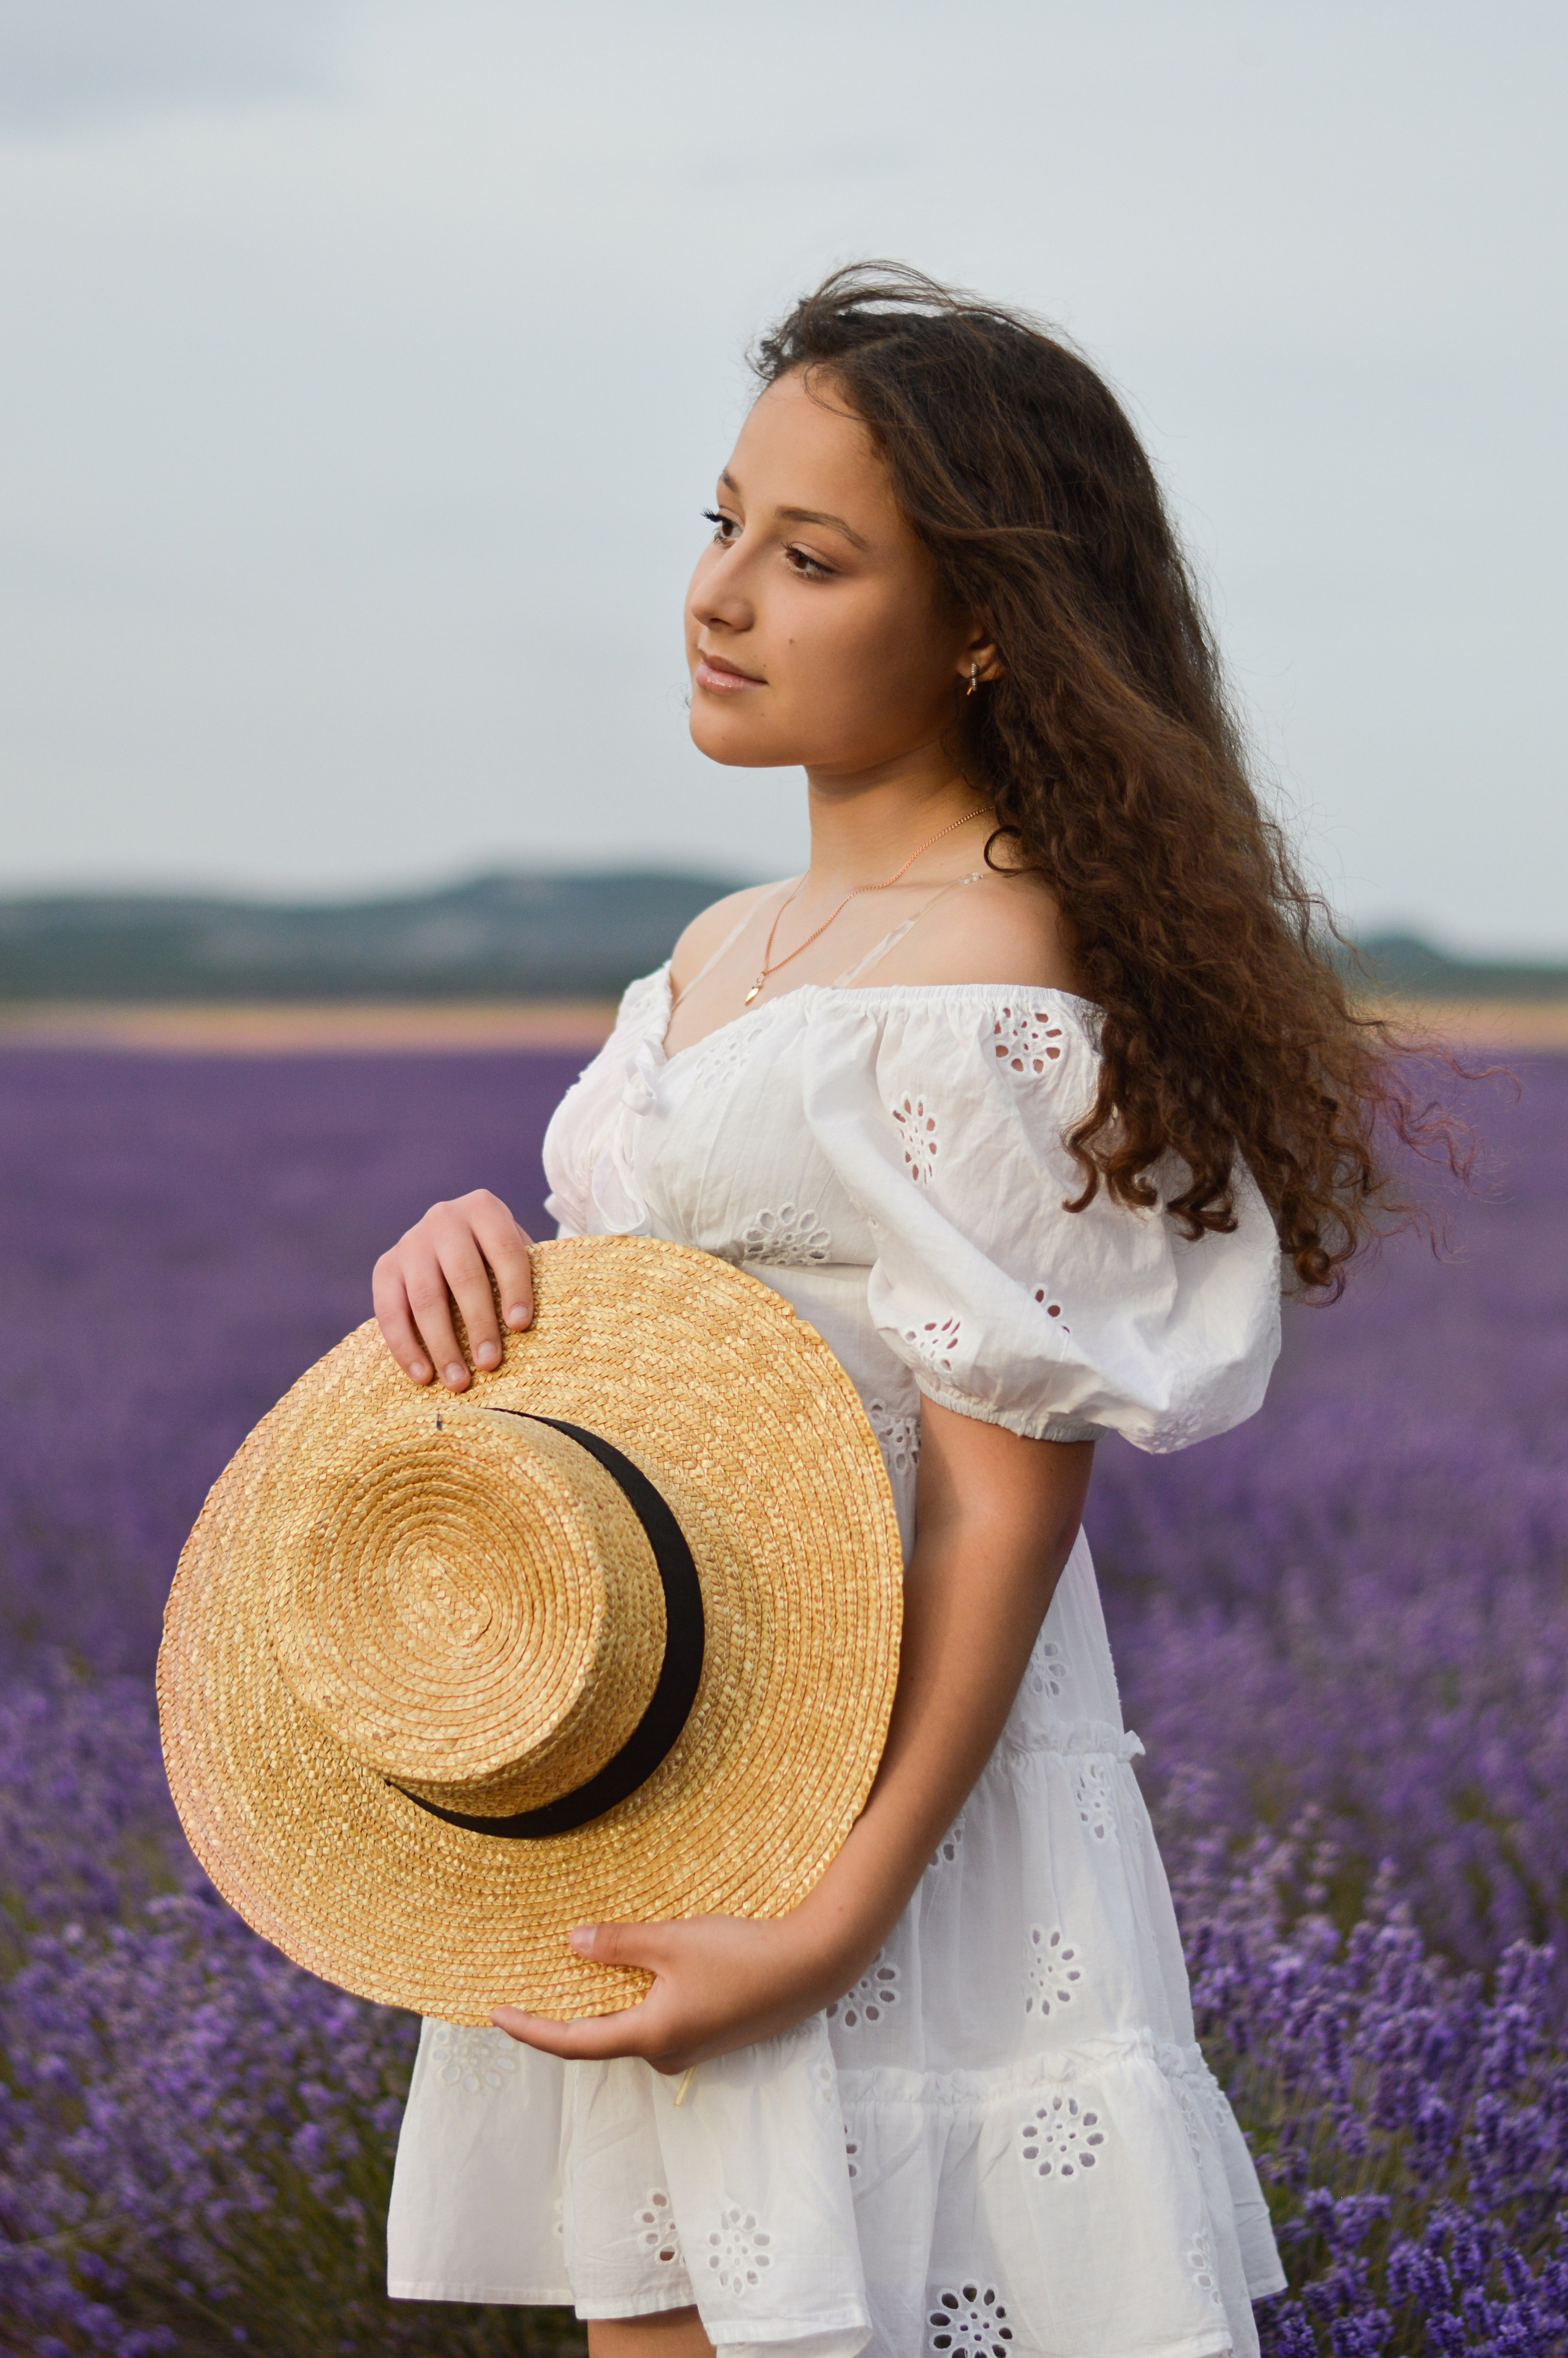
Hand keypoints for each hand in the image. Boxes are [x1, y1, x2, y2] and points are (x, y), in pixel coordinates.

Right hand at [371, 1188, 534, 1391]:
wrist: (451, 1240)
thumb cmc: (496, 1258)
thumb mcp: (515, 1253)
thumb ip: (527, 1278)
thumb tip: (532, 1331)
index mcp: (484, 1209)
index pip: (504, 1249)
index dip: (514, 1288)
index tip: (521, 1327)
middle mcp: (444, 1218)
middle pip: (463, 1275)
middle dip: (479, 1323)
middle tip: (490, 1364)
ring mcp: (410, 1242)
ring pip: (425, 1298)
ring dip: (442, 1345)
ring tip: (459, 1381)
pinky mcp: (385, 1267)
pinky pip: (390, 1312)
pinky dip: (406, 1348)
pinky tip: (423, 1375)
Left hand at [490, 1912, 857, 2075]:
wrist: (811, 1968)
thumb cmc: (742, 1956)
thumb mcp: (673, 1942)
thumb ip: (619, 1944)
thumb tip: (573, 1944)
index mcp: (650, 2037)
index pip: (573, 2041)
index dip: (530, 2029)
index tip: (495, 2015)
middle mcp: (666, 2053)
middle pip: (600, 2036)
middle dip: (564, 2013)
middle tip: (529, 1984)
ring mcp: (689, 2048)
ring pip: (630, 2026)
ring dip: (604, 2002)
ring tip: (576, 1968)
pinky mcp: (709, 2035)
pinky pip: (655, 2021)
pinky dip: (633, 2000)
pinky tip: (632, 1971)